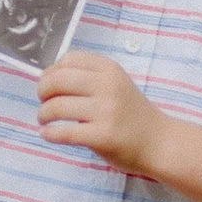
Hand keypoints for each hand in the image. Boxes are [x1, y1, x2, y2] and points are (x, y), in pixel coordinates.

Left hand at [36, 51, 160, 173]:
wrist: (159, 142)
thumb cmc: (131, 113)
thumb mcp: (115, 84)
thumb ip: (87, 78)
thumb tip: (46, 79)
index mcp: (109, 69)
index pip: (68, 59)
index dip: (50, 72)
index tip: (49, 85)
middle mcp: (108, 86)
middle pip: (57, 81)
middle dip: (42, 92)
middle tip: (43, 103)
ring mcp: (106, 111)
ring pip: (57, 107)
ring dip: (43, 114)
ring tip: (45, 120)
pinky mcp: (104, 136)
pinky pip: (65, 133)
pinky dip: (50, 134)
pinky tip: (48, 134)